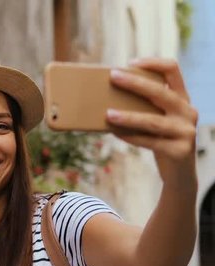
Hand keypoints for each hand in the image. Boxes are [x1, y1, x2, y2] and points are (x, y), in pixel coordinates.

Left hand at [106, 58, 197, 189]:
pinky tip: (114, 133)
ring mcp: (186, 131)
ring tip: (108, 113)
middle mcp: (188, 112)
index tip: (130, 62)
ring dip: (128, 116)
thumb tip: (109, 94)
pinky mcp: (179, 150)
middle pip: (160, 92)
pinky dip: (130, 137)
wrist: (180, 173)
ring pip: (152, 121)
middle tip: (113, 76)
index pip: (173, 70)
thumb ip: (147, 107)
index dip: (152, 63)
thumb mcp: (160, 120)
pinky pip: (149, 141)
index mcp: (183, 99)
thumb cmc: (163, 140)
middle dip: (135, 83)